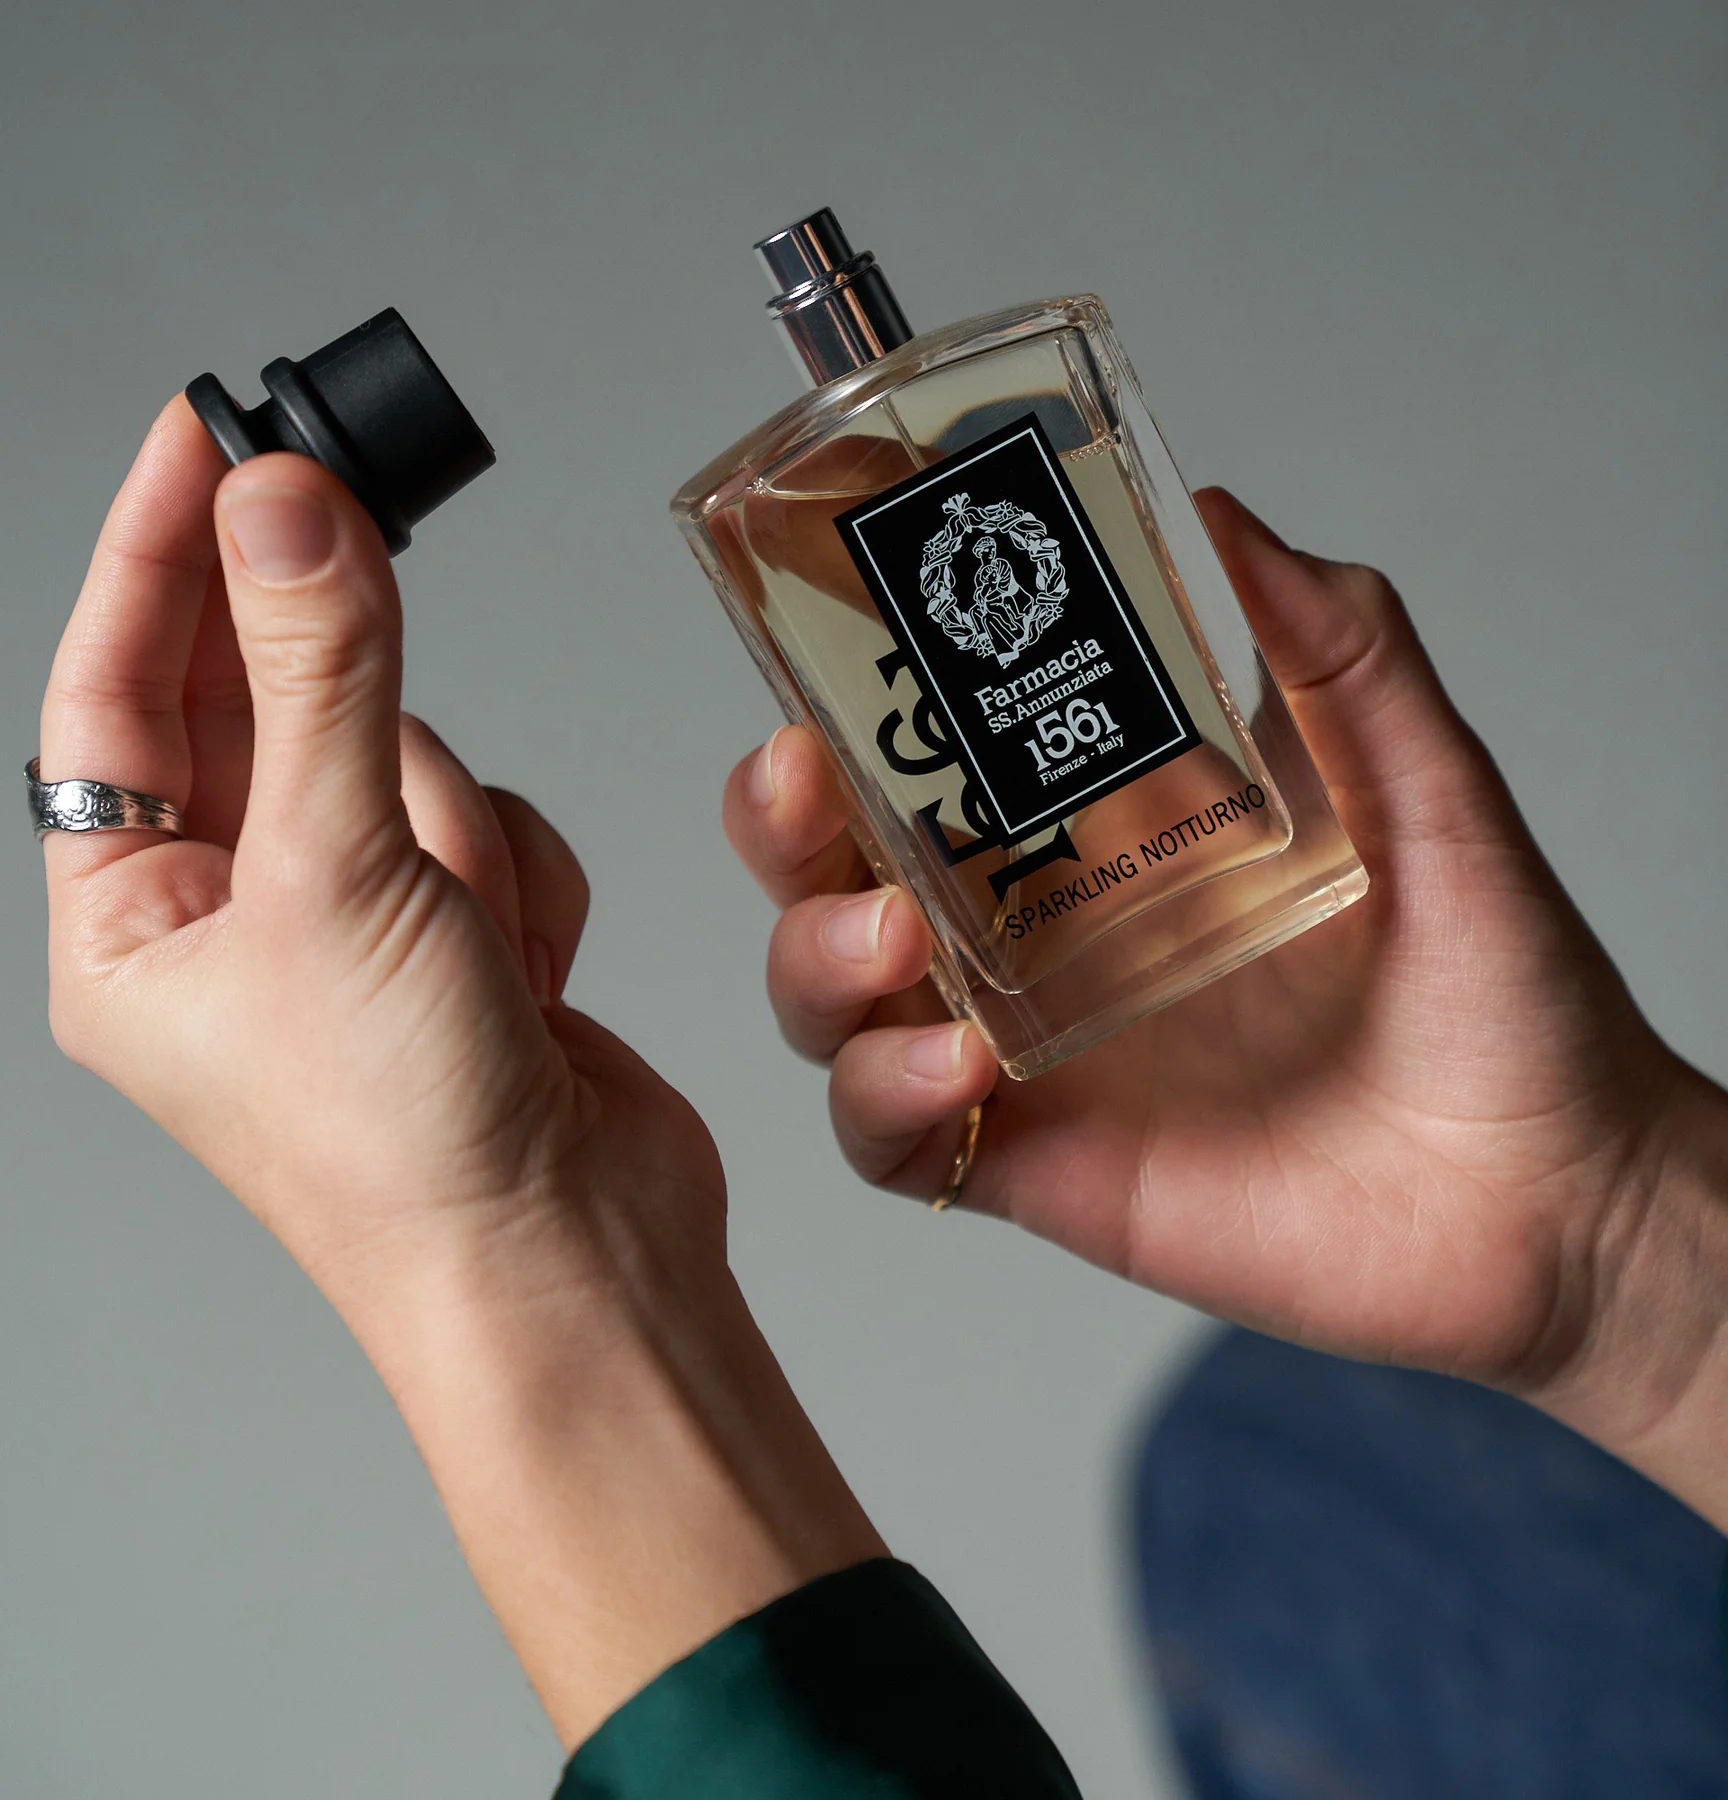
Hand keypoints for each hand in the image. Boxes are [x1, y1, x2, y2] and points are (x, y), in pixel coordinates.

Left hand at [41, 401, 879, 1742]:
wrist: (571, 1266)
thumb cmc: (409, 1150)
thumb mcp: (342, 877)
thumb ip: (323, 676)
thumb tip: (287, 509)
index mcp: (134, 931)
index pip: (113, 696)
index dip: (152, 555)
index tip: (204, 433)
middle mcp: (237, 925)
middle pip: (264, 709)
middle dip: (323, 667)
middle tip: (347, 517)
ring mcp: (361, 930)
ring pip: (407, 761)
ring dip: (453, 821)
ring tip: (468, 930)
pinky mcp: (468, 939)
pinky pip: (494, 825)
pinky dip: (521, 876)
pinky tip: (524, 970)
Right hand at [724, 489, 1727, 1520]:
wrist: (1555, 1195)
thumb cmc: (1498, 994)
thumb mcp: (1425, 790)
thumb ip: (1341, 649)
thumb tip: (1224, 517)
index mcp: (1102, 832)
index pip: (928, 758)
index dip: (844, 708)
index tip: (821, 649)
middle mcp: (1039, 935)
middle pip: (837, 870)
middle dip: (779, 829)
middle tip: (799, 783)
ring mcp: (1027, 1053)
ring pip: (833, 1003)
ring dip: (817, 959)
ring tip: (895, 940)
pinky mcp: (1037, 1166)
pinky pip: (893, 1141)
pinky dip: (881, 1097)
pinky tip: (955, 1064)